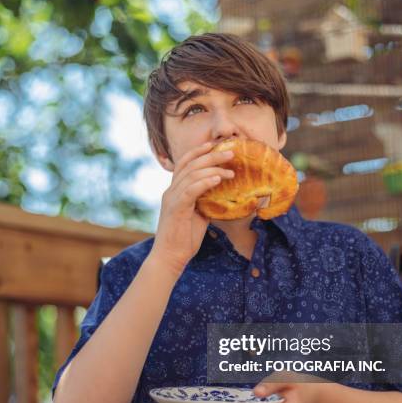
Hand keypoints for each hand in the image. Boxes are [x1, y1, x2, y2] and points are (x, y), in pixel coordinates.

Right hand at [151, 141, 234, 274]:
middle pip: (190, 164)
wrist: (170, 258)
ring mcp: (172, 199)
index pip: (184, 163)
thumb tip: (221, 194)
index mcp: (174, 191)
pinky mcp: (176, 209)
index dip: (198, 151)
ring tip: (230, 170)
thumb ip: (205, 202)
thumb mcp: (198, 215)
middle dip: (211, 155)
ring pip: (191, 174)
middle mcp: (171, 191)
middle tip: (231, 152)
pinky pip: (190, 190)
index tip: (215, 145)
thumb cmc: (184, 239)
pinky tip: (218, 179)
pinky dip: (205, 182)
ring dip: (213, 168)